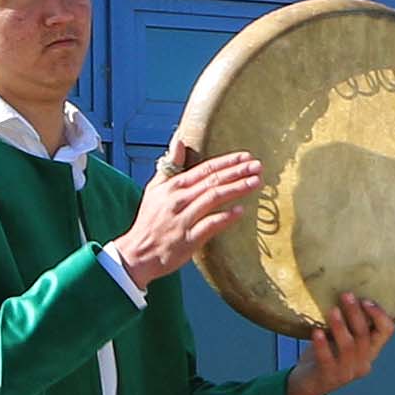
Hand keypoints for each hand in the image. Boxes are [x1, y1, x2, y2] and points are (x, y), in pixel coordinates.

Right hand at [116, 144, 262, 285]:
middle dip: (237, 172)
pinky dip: (225, 217)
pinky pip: (209, 225)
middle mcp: (179, 200)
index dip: (226, 162)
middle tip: (258, 166)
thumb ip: (170, 166)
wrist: (137, 254)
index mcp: (173, 187)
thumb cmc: (149, 221)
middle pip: (212, 181)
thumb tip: (179, 141)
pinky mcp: (188, 240)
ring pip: (213, 199)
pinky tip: (241, 211)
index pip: (204, 169)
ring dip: (236, 189)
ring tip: (256, 182)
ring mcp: (183, 220)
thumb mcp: (154, 189)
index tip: (246, 157)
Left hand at [285, 293, 392, 394]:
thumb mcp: (340, 338)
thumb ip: (348, 323)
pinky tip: (316, 331)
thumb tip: (346, 293)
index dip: (379, 314)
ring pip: (349, 347)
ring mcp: (347, 372)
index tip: (365, 299)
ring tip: (332, 310)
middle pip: (365, 335)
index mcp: (370, 350)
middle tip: (346, 295)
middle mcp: (363, 362)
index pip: (387, 331)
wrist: (307, 385)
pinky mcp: (328, 377)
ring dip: (340, 326)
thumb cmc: (324, 355)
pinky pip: (327, 359)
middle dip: (356, 313)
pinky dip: (322, 344)